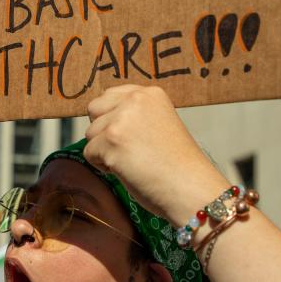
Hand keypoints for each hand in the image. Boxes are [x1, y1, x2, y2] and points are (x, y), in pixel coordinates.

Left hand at [84, 85, 226, 223]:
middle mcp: (135, 100)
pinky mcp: (111, 142)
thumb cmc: (177, 165)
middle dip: (103, 131)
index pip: (110, 95)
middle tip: (129, 150)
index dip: (113, 118)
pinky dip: (104, 167)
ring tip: (133, 161)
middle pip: (94, 110)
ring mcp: (122, 120)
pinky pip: (89, 154)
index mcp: (150, 93)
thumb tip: (100, 118)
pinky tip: (128, 171)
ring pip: (90, 134)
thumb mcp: (160, 124)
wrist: (191, 188)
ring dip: (104, 151)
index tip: (131, 136)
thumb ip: (134, 115)